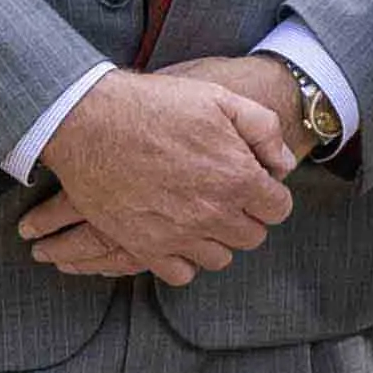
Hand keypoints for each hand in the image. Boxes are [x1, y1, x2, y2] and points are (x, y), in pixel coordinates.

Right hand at [20, 59, 311, 281]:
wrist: (90, 121)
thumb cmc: (155, 105)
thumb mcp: (219, 98)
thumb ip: (263, 130)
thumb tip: (282, 165)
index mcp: (237, 177)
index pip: (278, 209)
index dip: (269, 194)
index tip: (251, 182)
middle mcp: (213, 214)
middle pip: (252, 236)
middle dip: (245, 216)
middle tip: (224, 195)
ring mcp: (179, 235)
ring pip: (220, 258)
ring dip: (216, 239)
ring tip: (200, 213)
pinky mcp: (145, 248)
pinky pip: (181, 274)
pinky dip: (184, 259)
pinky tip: (177, 233)